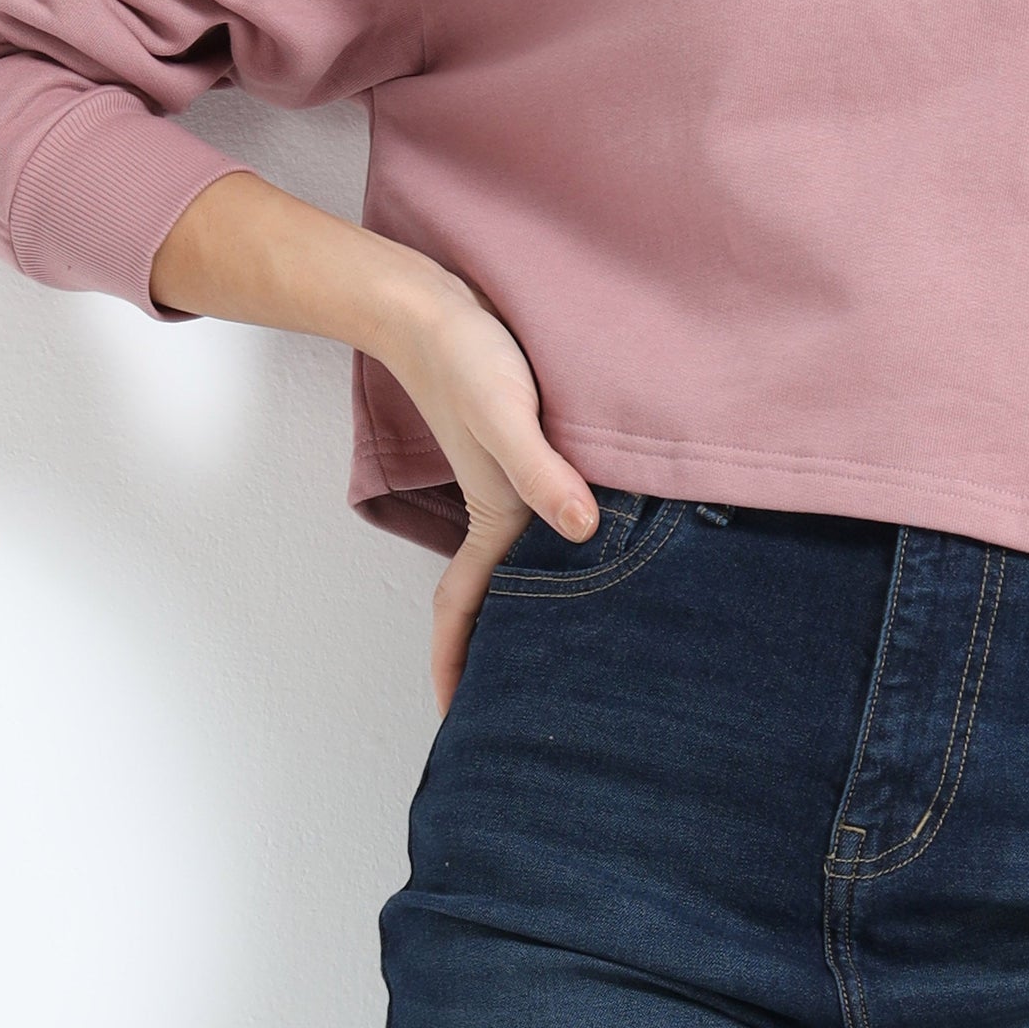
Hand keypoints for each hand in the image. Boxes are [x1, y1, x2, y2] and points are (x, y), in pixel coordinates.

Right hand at [370, 270, 602, 716]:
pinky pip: (541, 517)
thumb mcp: (504, 415)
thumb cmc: (465, 357)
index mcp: (495, 517)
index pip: (463, 609)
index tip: (455, 723)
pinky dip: (560, 544)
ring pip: (524, 560)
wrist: (434, 304)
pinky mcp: (528, 451)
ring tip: (572, 641)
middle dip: (503, 652)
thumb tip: (585, 529)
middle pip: (498, 599)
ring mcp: (514, 482)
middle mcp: (504, 509)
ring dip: (536, 599)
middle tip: (536, 702)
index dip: (455, 667)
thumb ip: (541, 471)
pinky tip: (594, 542)